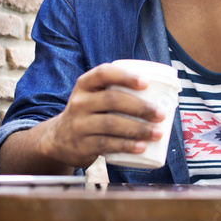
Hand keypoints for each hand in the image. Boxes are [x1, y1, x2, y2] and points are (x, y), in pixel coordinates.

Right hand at [36, 64, 167, 168]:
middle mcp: (79, 102)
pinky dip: (126, 145)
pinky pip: (106, 145)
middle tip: (160, 114)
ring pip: (111, 124)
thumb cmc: (90, 112)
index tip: (146, 83)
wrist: (58, 139)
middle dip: (140, 107)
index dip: (125, 76)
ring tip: (157, 132)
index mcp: (85, 85)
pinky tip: (141, 146)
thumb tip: (162, 94)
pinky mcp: (81, 145)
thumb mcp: (95, 96)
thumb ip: (118, 91)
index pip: (104, 73)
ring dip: (138, 129)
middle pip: (112, 100)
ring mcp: (79, 124)